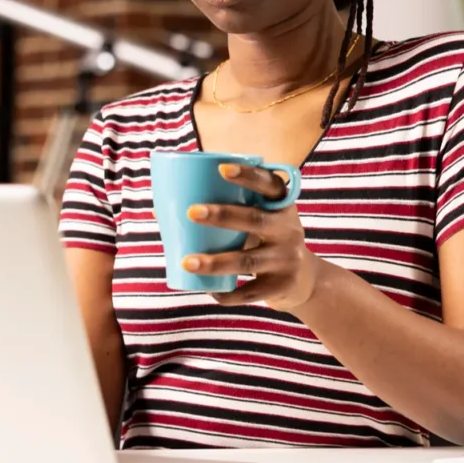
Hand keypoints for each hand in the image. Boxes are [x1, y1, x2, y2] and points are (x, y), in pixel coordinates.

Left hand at [181, 162, 325, 310]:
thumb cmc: (264, 240)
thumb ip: (223, 212)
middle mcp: (289, 230)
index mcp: (281, 206)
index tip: (221, 168)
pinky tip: (208, 291)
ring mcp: (287, 259)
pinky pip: (250, 292)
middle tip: (191, 212)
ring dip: (215, 262)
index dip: (249, 175)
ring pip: (248, 261)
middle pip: (255, 221)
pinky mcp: (282, 286)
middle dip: (223, 216)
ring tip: (186, 261)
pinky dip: (227, 294)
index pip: (270, 185)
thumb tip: (159, 211)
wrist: (304, 281)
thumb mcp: (258, 220)